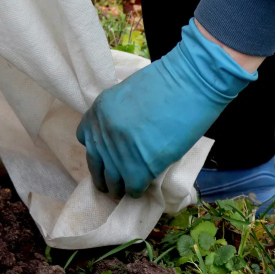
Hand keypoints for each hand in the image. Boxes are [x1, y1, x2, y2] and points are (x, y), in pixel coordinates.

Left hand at [76, 19, 257, 198]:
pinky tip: (143, 188)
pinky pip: (132, 188)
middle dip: (103, 176)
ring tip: (124, 190)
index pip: (85, 138)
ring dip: (118, 187)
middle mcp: (102, 134)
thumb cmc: (166, 82)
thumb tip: (121, 135)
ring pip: (112, 181)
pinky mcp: (138, 169)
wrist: (189, 84)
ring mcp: (117, 153)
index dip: (97, 149)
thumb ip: (117, 115)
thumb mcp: (127, 94)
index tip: (106, 155)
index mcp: (97, 112)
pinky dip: (137, 191)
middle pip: (95, 164)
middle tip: (111, 183)